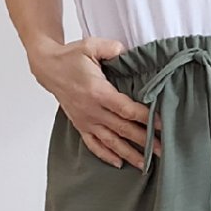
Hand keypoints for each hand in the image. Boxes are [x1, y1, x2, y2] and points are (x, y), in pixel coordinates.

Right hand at [31, 37, 162, 169]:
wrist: (47, 68)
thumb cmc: (70, 57)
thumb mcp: (91, 46)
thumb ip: (112, 49)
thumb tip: (128, 53)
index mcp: (98, 92)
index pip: (126, 109)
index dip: (146, 118)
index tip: (161, 125)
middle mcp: (92, 110)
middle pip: (123, 130)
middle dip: (144, 142)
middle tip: (162, 151)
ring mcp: (86, 120)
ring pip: (110, 142)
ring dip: (129, 154)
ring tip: (145, 165)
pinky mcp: (80, 125)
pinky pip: (93, 144)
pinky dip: (106, 155)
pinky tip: (119, 163)